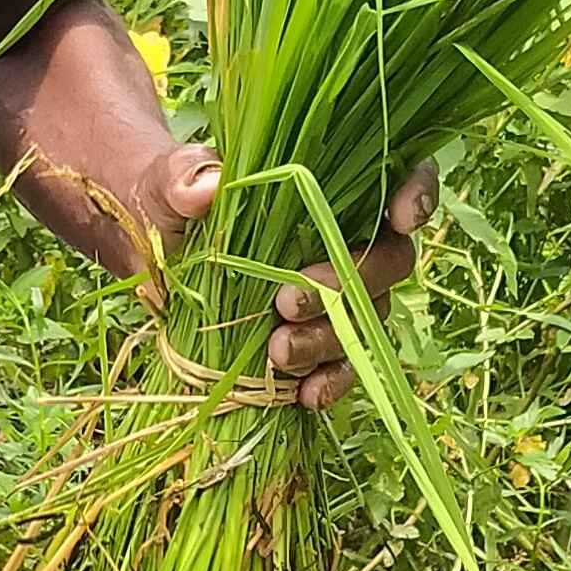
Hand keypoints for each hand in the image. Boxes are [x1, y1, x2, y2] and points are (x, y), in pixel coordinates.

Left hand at [151, 153, 438, 410]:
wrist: (153, 260)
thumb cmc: (172, 204)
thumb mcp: (168, 183)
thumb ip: (185, 176)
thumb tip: (209, 187)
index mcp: (330, 182)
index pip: (400, 175)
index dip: (416, 195)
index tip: (400, 217)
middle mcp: (348, 238)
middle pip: (389, 260)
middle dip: (349, 283)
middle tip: (287, 301)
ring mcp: (339, 295)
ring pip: (366, 319)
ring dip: (329, 339)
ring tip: (277, 351)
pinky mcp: (318, 342)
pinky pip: (345, 367)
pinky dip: (330, 382)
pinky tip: (302, 395)